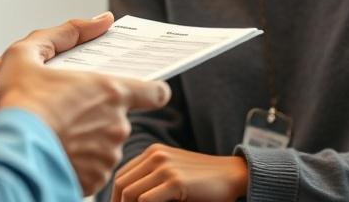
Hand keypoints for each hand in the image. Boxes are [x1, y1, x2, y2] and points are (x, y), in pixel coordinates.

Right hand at [0, 14, 171, 194]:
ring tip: (60, 135)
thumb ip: (68, 32)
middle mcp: (117, 125)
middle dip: (100, 116)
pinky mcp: (95, 180)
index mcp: (110, 91)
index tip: (142, 92)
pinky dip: (80, 163)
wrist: (10, 153)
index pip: (155, 92)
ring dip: (90, 141)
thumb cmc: (19, 102)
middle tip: (70, 113)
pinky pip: (94, 169)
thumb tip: (103, 20)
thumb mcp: (28, 52)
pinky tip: (58, 154)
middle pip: (121, 119)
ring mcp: (108, 155)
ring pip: (107, 146)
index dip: (150, 91)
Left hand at [111, 145, 247, 201]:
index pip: (121, 175)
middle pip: (121, 184)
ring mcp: (165, 167)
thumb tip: (127, 199)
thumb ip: (152, 181)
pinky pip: (146, 201)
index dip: (115, 197)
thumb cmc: (203, 182)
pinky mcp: (175, 181)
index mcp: (153, 152)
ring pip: (130, 193)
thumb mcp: (173, 175)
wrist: (233, 175)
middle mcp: (155, 155)